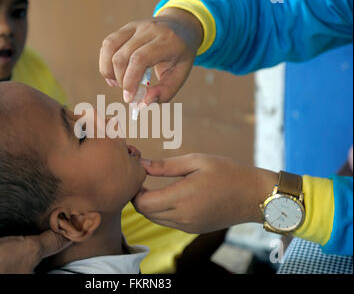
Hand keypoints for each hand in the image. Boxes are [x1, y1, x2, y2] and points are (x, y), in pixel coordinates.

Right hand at [100, 8, 202, 103]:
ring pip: (110, 47)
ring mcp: (135, 26)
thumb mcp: (181, 75)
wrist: (181, 26)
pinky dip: (106, 62)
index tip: (129, 98)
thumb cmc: (180, 55)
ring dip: (108, 70)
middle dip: (120, 80)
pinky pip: (108, 44)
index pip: (139, 59)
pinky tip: (113, 73)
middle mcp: (149, 29)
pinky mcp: (126, 27)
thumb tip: (142, 103)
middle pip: (122, 56)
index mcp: (167, 41)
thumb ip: (165, 92)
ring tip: (117, 83)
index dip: (130, 80)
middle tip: (128, 92)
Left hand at [133, 154, 277, 233]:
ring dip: (150, 206)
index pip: (143, 203)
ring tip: (154, 187)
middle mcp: (183, 217)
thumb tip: (142, 165)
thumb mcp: (197, 161)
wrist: (254, 196)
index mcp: (182, 198)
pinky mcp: (194, 229)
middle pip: (146, 213)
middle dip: (139, 197)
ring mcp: (189, 226)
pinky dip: (162, 212)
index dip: (135, 190)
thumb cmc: (227, 172)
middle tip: (143, 180)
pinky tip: (169, 196)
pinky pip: (168, 222)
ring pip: (155, 220)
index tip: (138, 176)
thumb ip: (166, 165)